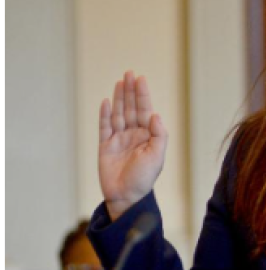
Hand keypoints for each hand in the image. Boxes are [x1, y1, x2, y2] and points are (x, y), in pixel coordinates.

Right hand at [98, 71, 166, 219]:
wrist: (126, 196)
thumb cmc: (144, 178)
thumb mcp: (157, 156)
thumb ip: (158, 135)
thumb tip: (155, 114)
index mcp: (147, 136)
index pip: (145, 110)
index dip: (142, 95)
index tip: (140, 78)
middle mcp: (133, 135)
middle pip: (131, 108)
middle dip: (130, 91)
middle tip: (129, 73)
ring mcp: (119, 139)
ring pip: (119, 114)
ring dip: (119, 98)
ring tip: (120, 82)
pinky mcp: (105, 146)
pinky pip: (104, 127)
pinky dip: (104, 114)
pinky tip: (106, 102)